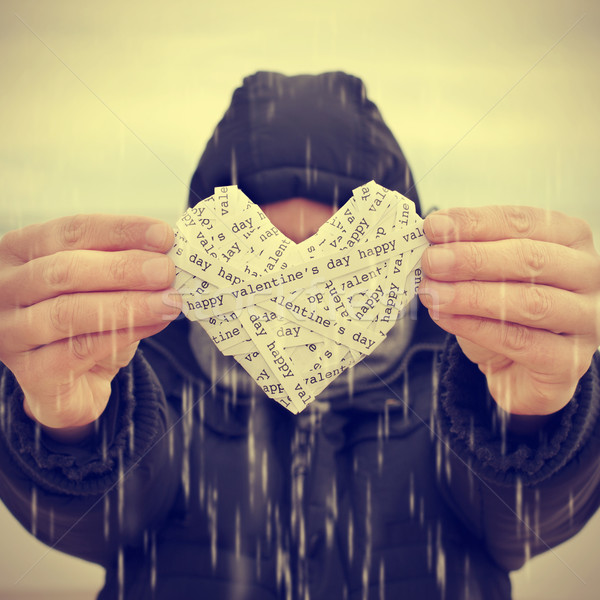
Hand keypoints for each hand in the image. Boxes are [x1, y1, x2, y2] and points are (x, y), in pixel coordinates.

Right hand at [0, 215, 180, 435]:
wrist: (79, 381)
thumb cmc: (91, 321)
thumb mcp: (106, 283)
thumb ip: (127, 263)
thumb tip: (165, 252)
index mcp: (21, 251)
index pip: (70, 232)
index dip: (120, 231)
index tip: (163, 236)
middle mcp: (6, 289)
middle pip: (63, 270)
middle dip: (123, 268)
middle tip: (166, 271)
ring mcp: (12, 333)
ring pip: (69, 313)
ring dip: (127, 304)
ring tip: (168, 301)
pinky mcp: (31, 374)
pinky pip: (79, 350)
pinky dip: (123, 334)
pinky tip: (155, 324)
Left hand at [417, 206, 599, 415]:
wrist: (512, 366)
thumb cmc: (499, 309)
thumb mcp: (483, 273)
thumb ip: (464, 251)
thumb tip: (433, 234)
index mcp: (569, 238)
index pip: (523, 222)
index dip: (475, 223)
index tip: (434, 226)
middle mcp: (587, 274)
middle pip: (531, 259)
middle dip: (473, 258)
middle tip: (432, 262)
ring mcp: (586, 319)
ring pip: (530, 302)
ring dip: (472, 295)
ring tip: (432, 293)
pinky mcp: (570, 361)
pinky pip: (521, 343)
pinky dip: (477, 328)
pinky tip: (445, 318)